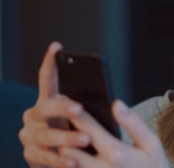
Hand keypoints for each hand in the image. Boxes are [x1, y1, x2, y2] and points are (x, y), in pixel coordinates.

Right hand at [19, 42, 90, 167]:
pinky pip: (45, 157)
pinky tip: (73, 162)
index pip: (47, 79)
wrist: (65, 162)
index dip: (50, 62)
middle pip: (46, 107)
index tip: (57, 47)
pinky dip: (60, 161)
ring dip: (66, 138)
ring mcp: (30, 135)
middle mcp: (34, 115)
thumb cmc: (77, 132)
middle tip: (79, 108)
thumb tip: (113, 102)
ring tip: (85, 139)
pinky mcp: (31, 154)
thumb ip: (88, 109)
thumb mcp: (81, 119)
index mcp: (47, 101)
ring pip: (46, 134)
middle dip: (62, 107)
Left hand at [60, 100, 169, 167]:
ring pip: (66, 163)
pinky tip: (74, 157)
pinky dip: (70, 165)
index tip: (63, 99)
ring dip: (64, 151)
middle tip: (57, 121)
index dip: (73, 112)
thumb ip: (134, 123)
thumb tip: (117, 103)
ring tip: (62, 139)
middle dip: (63, 133)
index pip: (87, 127)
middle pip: (68, 147)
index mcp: (115, 152)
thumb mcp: (152, 144)